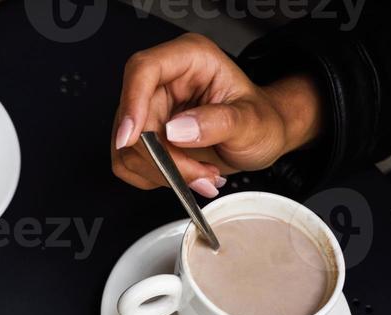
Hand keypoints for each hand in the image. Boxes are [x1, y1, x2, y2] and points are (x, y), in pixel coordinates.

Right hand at [111, 34, 319, 197]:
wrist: (261, 140)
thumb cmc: (261, 121)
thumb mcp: (252, 122)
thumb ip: (218, 123)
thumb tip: (176, 130)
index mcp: (190, 59)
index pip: (144, 70)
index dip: (132, 104)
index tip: (132, 138)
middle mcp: (165, 81)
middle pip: (134, 119)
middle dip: (162, 157)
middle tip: (197, 174)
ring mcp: (152, 110)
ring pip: (128, 148)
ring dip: (163, 172)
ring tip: (202, 174)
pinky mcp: (145, 136)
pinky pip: (130, 163)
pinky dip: (157, 178)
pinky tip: (186, 174)